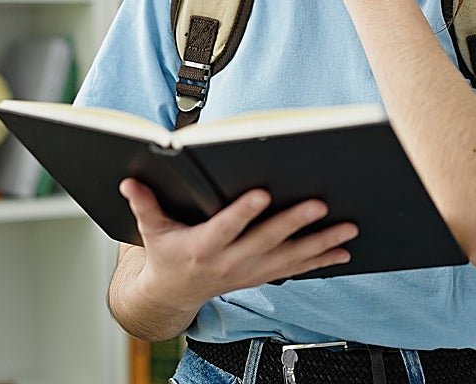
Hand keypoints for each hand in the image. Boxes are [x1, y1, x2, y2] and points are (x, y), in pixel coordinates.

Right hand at [118, 178, 357, 312]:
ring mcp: (250, 271)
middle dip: (296, 222)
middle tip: (320, 204)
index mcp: (202, 247)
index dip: (244, 211)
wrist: (174, 294)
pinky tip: (343, 250)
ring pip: (290, 257)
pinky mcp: (262, 275)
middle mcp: (230, 262)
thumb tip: (129, 181)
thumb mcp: (150, 230)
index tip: (263, 193)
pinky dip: (321, 261)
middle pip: (267, 241)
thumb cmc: (166, 254)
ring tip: (347, 228)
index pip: (226, 227)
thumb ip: (143, 203)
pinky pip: (296, 269)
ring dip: (321, 244)